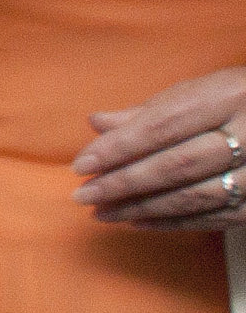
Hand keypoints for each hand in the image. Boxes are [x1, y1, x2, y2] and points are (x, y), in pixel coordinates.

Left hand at [75, 68, 245, 228]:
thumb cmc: (244, 99)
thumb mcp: (204, 90)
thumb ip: (151, 111)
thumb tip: (97, 124)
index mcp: (230, 96)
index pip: (163, 126)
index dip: (119, 148)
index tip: (81, 165)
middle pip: (176, 165)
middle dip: (124, 183)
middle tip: (84, 195)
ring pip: (194, 197)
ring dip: (142, 208)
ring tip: (103, 212)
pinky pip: (215, 217)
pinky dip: (173, 222)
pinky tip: (139, 221)